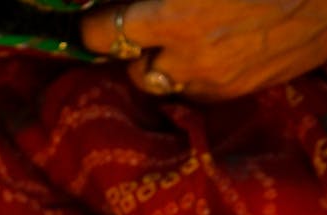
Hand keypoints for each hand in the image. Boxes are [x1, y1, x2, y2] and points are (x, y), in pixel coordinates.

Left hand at [80, 0, 326, 100]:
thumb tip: (125, 3)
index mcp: (178, 14)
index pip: (103, 31)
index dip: (92, 22)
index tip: (94, 14)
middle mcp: (188, 57)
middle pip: (129, 65)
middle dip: (130, 44)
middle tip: (142, 20)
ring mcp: (212, 82)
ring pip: (157, 83)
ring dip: (157, 61)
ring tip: (175, 36)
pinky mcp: (234, 94)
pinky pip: (190, 91)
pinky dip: (187, 73)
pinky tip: (206, 48)